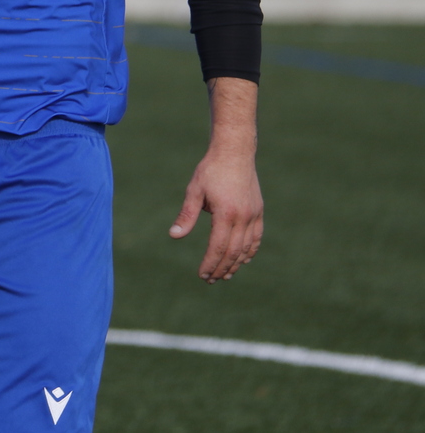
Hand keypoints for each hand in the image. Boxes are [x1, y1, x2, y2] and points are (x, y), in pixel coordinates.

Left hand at [169, 145, 262, 282]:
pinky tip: (242, 260)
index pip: (218, 247)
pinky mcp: (258, 211)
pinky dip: (250, 251)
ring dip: (236, 264)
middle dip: (222, 268)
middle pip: (233, 252)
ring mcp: (254, 215)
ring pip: (246, 247)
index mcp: (226, 213)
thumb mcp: (194, 191)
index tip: (202, 275)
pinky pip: (256, 237)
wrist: (234, 152)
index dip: (210, 263)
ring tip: (225, 275)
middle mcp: (243, 217)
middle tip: (211, 280)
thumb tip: (174, 236)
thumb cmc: (210, 170)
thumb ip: (187, 215)